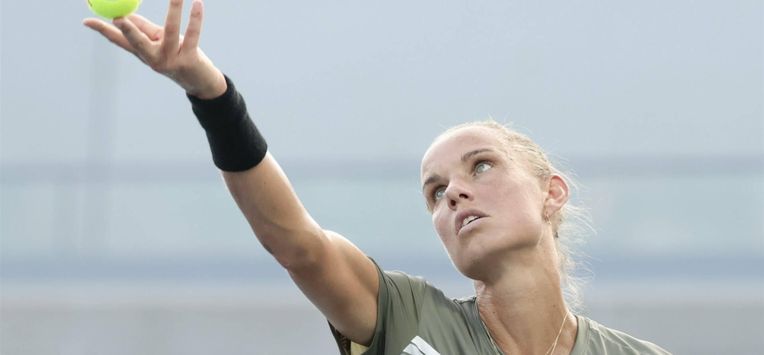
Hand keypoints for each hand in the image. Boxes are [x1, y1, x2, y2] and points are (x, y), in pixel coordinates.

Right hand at [83, 0, 225, 98]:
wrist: (200, 81)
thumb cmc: (178, 56)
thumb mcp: (158, 43)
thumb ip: (143, 29)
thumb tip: (125, 15)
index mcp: (144, 53)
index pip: (119, 41)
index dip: (103, 31)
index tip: (87, 21)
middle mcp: (154, 58)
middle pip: (138, 43)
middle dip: (128, 31)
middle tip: (119, 18)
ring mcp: (171, 60)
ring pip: (170, 31)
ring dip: (174, 9)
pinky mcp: (190, 59)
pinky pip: (193, 34)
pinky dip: (195, 18)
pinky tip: (197, 4)